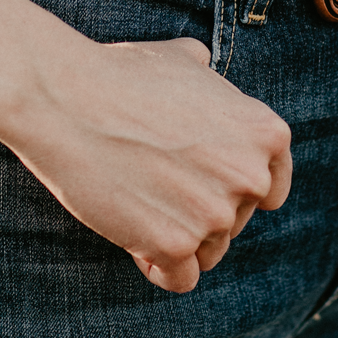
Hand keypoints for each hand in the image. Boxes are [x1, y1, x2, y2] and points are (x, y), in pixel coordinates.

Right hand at [2, 34, 292, 294]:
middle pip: (235, 221)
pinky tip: (134, 242)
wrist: (67, 100)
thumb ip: (210, 78)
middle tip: (153, 182)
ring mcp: (215, 214)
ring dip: (178, 239)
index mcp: (265, 133)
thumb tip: (203, 67)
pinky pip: (180, 279)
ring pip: (208, 252)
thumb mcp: (182, 58)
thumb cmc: (119, 75)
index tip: (200, 181)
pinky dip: (158, 268)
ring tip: (139, 204)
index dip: (231, 188)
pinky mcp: (175, 245)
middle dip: (199, 211)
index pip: (270, 188)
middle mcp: (250, 176)